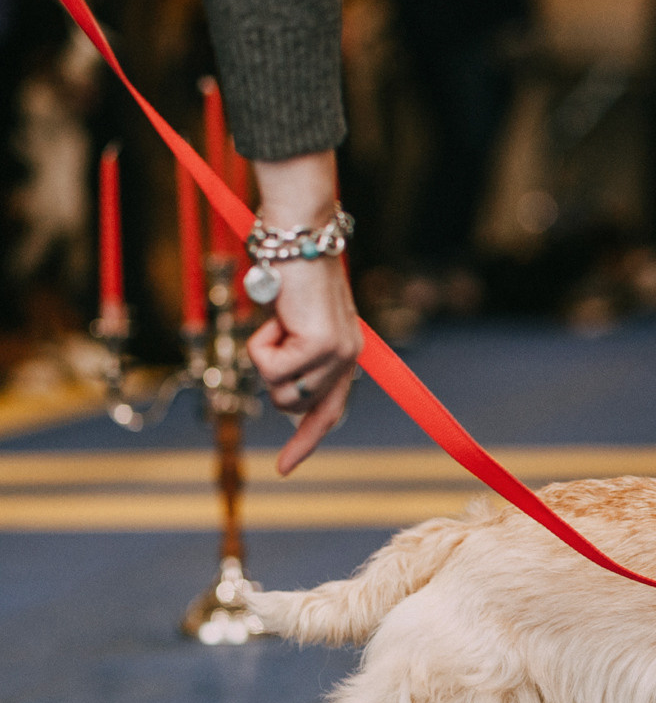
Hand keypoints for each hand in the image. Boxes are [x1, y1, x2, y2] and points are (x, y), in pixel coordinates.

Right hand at [245, 151, 363, 475]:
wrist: (298, 233)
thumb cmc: (286, 270)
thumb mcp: (288, 322)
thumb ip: (292, 358)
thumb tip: (284, 401)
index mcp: (344, 355)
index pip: (329, 412)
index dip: (306, 441)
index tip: (285, 469)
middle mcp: (348, 359)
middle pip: (293, 405)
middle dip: (271, 376)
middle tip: (274, 332)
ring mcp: (339, 355)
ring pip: (280, 390)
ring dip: (264, 356)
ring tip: (278, 320)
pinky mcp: (322, 347)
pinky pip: (270, 367)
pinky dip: (261, 342)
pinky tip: (277, 315)